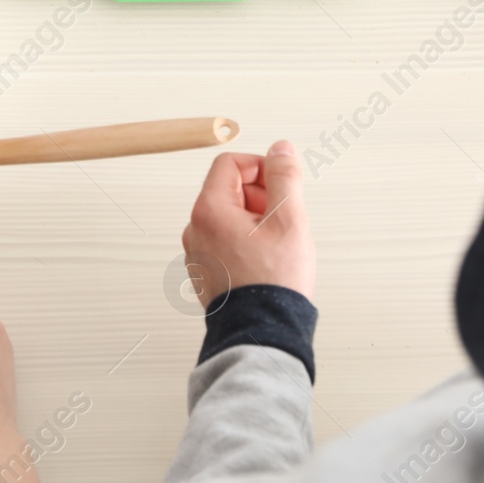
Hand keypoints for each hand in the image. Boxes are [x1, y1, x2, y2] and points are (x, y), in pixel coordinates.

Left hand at [182, 142, 315, 305]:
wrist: (262, 333)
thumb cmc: (273, 282)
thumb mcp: (288, 220)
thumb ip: (284, 178)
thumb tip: (280, 149)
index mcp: (208, 211)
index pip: (229, 163)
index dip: (260, 166)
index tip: (282, 185)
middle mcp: (195, 229)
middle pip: (228, 189)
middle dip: (260, 196)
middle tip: (282, 220)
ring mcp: (197, 252)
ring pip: (229, 216)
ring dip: (256, 220)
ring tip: (276, 245)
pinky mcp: (206, 270)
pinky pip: (226, 240)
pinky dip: (247, 241)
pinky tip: (266, 262)